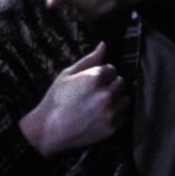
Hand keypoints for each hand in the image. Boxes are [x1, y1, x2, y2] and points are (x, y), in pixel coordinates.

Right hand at [18, 42, 130, 156]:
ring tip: (100, 104)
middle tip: (96, 93)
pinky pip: (124, 115)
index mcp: (95, 78)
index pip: (111, 69)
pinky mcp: (112, 128)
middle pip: (121, 82)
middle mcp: (106, 94)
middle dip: (111, 84)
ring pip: (125, 99)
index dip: (102, 74)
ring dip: (116, 99)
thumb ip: (89, 59)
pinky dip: (116, 114)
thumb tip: (103, 45)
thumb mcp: (67, 74)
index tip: (92, 82)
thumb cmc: (56, 100)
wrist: (49, 130)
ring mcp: (110, 112)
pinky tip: (101, 115)